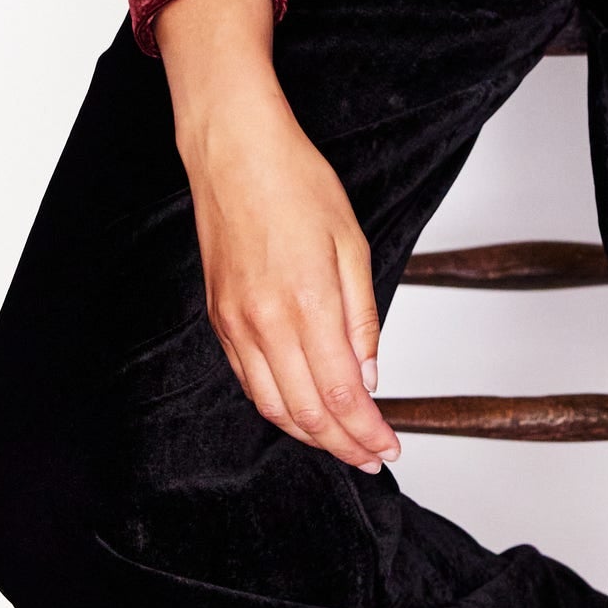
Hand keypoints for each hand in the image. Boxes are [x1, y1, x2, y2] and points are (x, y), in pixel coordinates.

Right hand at [157, 0, 400, 475]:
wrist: (233, 149)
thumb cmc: (293, 179)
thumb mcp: (350, 241)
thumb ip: (361, 315)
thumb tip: (370, 374)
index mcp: (306, 303)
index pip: (341, 395)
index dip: (367, 432)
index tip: (388, 448)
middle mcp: (264, 322)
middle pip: (306, 413)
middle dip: (343, 445)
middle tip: (372, 457)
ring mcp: (235, 323)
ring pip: (272, 406)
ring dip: (309, 435)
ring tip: (341, 445)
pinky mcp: (219, 317)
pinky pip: (248, 381)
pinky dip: (277, 407)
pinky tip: (298, 411)